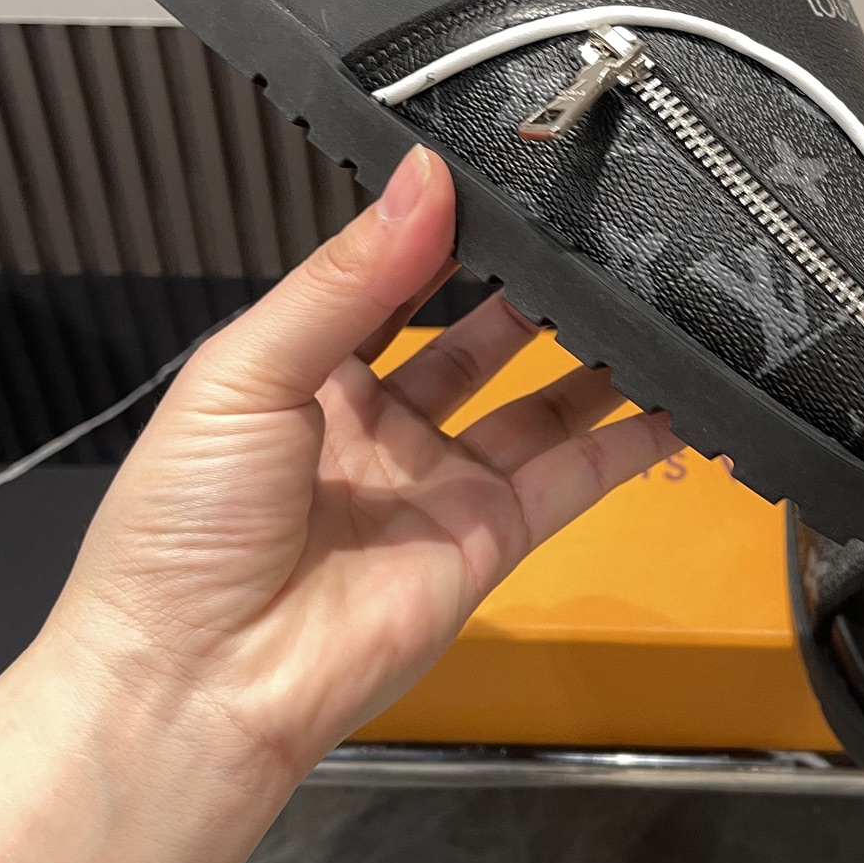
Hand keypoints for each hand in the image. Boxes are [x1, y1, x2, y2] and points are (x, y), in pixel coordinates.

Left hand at [50, 143, 680, 786]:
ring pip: (539, 401)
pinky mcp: (490, 540)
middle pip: (479, 334)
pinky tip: (680, 393)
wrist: (198, 685)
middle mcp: (382, 423)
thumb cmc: (183, 527)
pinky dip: (634, 439)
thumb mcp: (247, 372)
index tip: (509, 177)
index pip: (395, 279)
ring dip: (593, 351)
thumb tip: (423, 179)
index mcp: (308, 370)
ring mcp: (440, 483)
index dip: (447, 232)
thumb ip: (348, 278)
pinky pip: (575, 477)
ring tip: (654, 291)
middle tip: (596, 229)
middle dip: (534, 284)